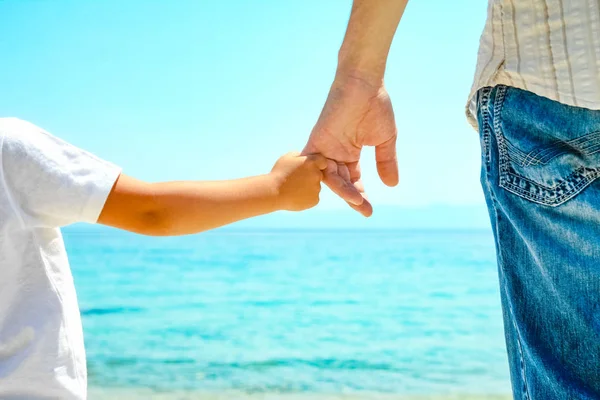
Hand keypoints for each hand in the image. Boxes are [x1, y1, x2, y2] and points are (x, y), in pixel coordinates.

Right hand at [269, 152, 327, 210]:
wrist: (273, 192)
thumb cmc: (279, 173)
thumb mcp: (287, 158)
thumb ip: (298, 155)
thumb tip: (304, 156)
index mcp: (311, 163)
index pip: (322, 162)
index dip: (316, 165)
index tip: (308, 168)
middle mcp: (317, 175)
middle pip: (319, 175)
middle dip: (311, 177)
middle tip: (297, 180)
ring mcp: (317, 188)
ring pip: (316, 187)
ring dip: (308, 187)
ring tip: (294, 189)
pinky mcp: (315, 200)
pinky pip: (313, 197)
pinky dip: (307, 197)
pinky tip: (296, 196)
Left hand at [303, 74, 397, 216]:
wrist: (364, 83)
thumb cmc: (374, 106)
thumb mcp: (385, 140)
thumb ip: (386, 162)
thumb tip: (392, 185)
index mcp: (349, 152)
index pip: (352, 180)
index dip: (359, 195)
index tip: (369, 210)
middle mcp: (335, 153)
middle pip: (340, 182)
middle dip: (351, 198)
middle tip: (364, 210)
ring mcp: (325, 147)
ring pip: (329, 177)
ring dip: (343, 190)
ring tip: (357, 201)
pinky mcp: (317, 140)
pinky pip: (313, 164)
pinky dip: (322, 177)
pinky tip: (335, 189)